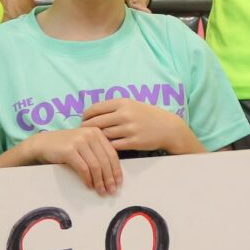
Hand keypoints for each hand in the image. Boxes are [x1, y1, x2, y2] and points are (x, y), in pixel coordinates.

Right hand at [23, 127, 121, 194]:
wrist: (43, 144)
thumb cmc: (65, 147)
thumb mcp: (84, 144)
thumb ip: (97, 152)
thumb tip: (112, 174)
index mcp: (96, 132)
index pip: (112, 153)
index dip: (116, 170)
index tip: (119, 182)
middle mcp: (90, 134)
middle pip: (105, 160)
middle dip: (109, 178)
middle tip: (111, 191)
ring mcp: (79, 141)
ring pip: (95, 166)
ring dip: (99, 181)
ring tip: (101, 191)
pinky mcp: (69, 150)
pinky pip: (83, 168)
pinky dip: (88, 179)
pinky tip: (89, 186)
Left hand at [82, 97, 202, 154]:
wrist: (168, 128)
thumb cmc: (147, 115)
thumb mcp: (131, 105)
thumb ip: (114, 107)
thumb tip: (92, 113)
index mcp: (122, 103)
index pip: (96, 108)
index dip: (86, 115)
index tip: (83, 120)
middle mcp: (125, 114)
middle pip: (96, 122)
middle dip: (87, 128)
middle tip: (82, 133)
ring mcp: (129, 129)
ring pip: (104, 135)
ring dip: (97, 138)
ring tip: (92, 141)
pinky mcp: (133, 142)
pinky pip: (113, 145)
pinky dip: (107, 146)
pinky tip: (105, 146)